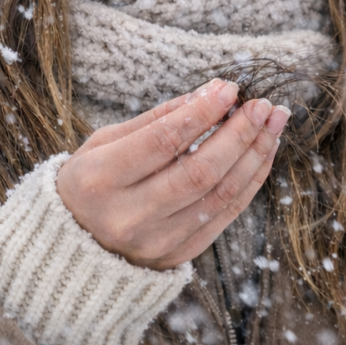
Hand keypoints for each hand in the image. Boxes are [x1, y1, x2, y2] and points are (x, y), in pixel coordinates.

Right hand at [56, 79, 289, 269]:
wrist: (72, 248)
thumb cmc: (91, 182)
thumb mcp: (105, 142)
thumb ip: (158, 118)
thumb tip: (211, 92)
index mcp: (99, 181)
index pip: (163, 141)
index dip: (202, 113)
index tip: (231, 88)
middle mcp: (128, 217)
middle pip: (200, 171)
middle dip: (239, 133)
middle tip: (263, 105)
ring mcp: (155, 241)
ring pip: (220, 194)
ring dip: (254, 154)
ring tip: (273, 123)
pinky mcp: (178, 256)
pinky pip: (226, 214)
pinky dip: (250, 180)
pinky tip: (263, 152)